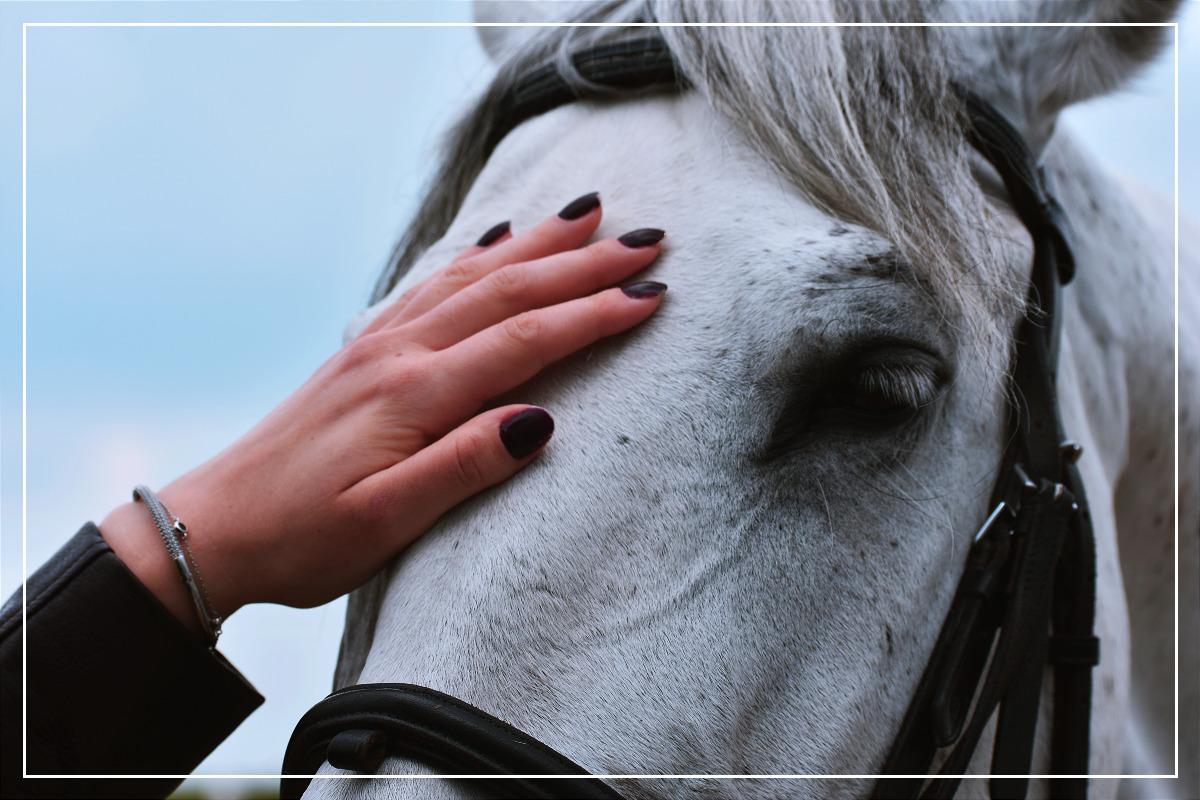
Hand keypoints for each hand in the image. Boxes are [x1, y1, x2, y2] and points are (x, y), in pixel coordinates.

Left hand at [99, 193, 665, 637]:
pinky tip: (494, 242)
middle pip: (507, 291)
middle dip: (582, 263)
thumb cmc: (302, 537)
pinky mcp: (364, 352)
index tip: (651, 293)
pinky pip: (431, 286)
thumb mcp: (385, 523)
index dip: (593, 314)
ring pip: (472, 276)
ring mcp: (378, 345)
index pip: (523, 339)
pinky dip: (475, 257)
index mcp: (414, 394)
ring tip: (586, 214)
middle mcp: (399, 353)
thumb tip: (539, 421)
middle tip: (648, 238)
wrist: (214, 527)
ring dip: (536, 245)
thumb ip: (463, 467)